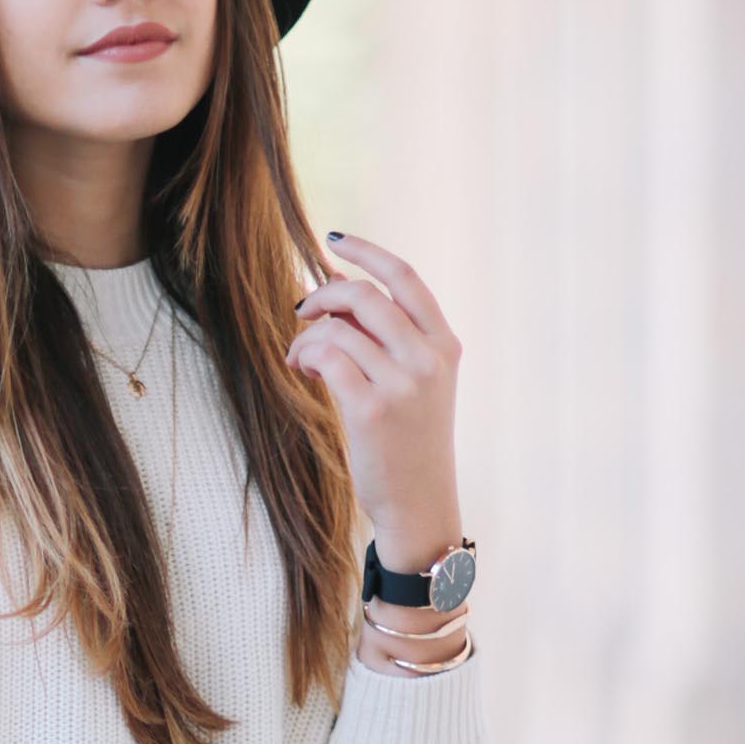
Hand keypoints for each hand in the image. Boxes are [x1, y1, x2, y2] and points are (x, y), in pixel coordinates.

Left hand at [285, 231, 462, 564]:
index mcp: (444, 345)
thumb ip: (390, 338)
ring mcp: (403, 385)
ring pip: (338, 329)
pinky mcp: (372, 410)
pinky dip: (305, 356)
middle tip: (301, 311)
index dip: (367, 252)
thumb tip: (335, 290)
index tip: (335, 240)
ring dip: (307, 336)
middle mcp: (428, 359)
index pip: (406, 277)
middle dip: (322, 295)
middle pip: (365, 295)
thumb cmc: (410, 441)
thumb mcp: (418, 383)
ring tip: (300, 358)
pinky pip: (327, 358)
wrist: (420, 503)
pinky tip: (301, 369)